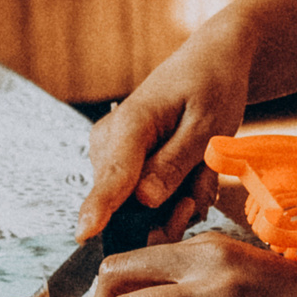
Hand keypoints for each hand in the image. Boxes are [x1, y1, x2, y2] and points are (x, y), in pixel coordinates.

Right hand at [76, 20, 255, 242]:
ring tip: (201, 171)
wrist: (210, 62)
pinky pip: (143, 198)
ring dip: (176, 200)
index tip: (83, 234)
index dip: (99, 208)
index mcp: (131, 124)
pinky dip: (174, 193)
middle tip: (201, 189)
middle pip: (125, 203)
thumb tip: (145, 200)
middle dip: (167, 210)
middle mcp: (110, 140)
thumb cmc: (212, 85)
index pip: (113, 175)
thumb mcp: (207, 125)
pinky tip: (192, 172)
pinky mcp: (122, 162)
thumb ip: (175, 163)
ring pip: (137, 205)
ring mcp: (112, 152)